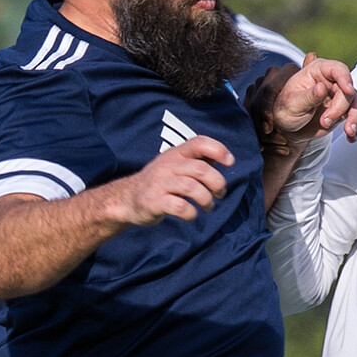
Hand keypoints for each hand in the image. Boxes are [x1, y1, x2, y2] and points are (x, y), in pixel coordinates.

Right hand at [110, 135, 233, 224]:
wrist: (127, 199)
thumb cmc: (160, 181)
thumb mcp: (176, 165)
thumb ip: (198, 161)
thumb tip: (226, 158)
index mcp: (176, 154)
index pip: (199, 142)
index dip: (218, 150)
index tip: (230, 162)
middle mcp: (167, 165)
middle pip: (200, 169)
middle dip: (217, 183)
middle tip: (220, 194)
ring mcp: (159, 183)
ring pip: (191, 187)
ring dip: (206, 199)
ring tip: (208, 206)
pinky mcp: (154, 201)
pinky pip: (178, 206)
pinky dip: (190, 213)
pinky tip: (191, 214)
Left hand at [248, 53, 356, 155]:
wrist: (288, 128)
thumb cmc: (285, 110)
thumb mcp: (292, 103)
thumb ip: (308, 96)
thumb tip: (322, 87)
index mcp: (317, 71)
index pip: (336, 69)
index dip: (345, 78)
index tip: (348, 91)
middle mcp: (331, 81)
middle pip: (348, 90)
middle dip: (341, 108)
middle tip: (325, 122)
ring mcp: (338, 96)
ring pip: (356, 103)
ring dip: (355, 118)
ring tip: (348, 132)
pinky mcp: (343, 110)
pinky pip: (355, 116)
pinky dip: (356, 127)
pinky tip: (351, 137)